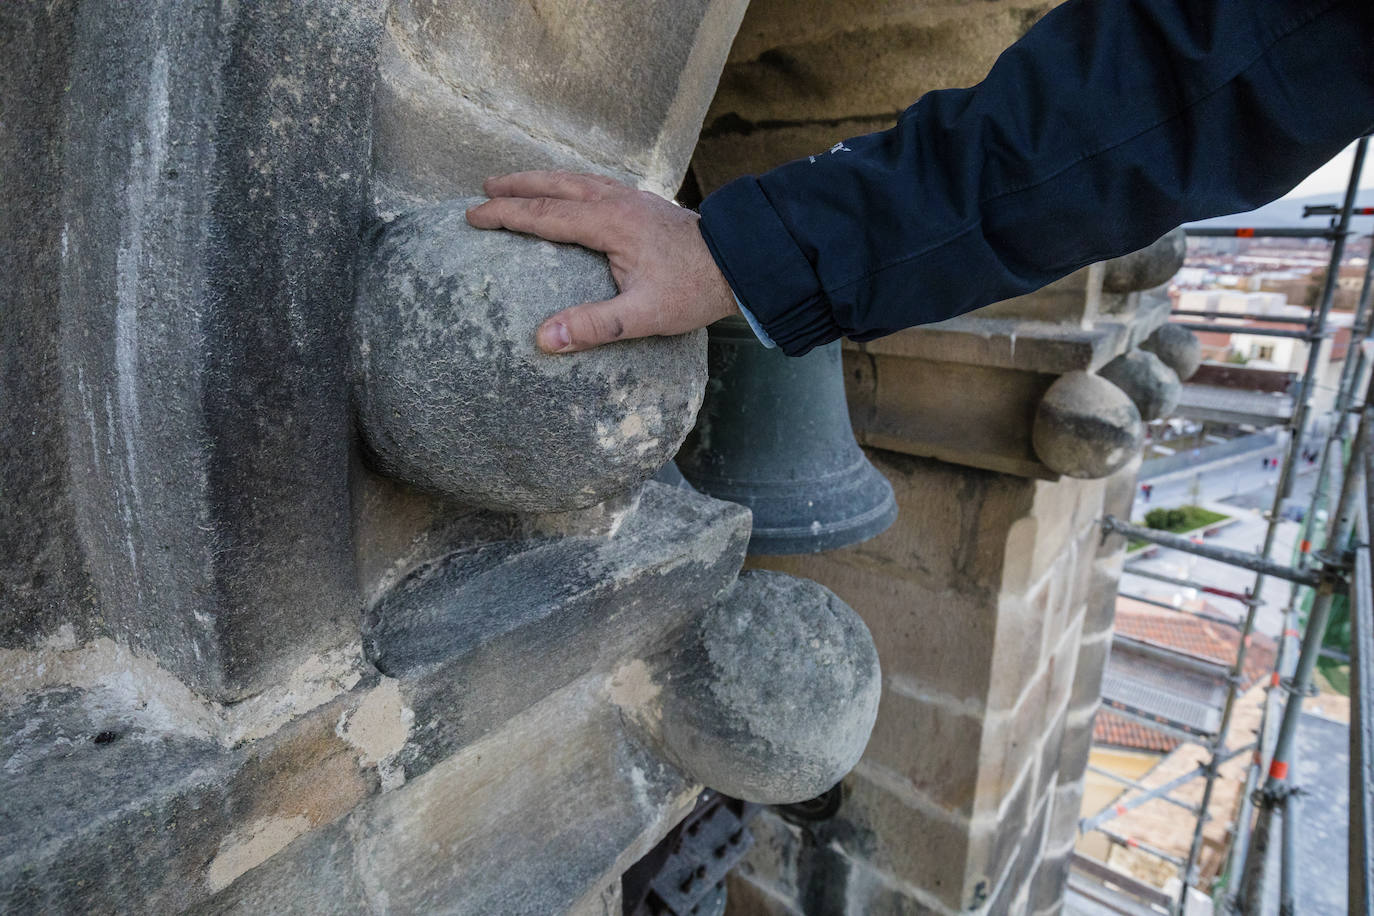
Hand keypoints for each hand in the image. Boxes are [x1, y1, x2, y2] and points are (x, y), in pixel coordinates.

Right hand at [465, 171, 739, 353]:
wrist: (742, 261)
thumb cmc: (694, 289)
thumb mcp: (644, 315)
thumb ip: (594, 326)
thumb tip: (544, 340)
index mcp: (608, 223)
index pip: (543, 215)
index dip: (504, 215)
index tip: (473, 216)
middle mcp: (616, 201)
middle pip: (554, 186)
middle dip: (516, 187)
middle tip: (482, 189)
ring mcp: (631, 197)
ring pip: (575, 180)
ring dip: (541, 180)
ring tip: (515, 184)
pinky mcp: (644, 203)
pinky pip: (594, 184)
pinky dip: (569, 184)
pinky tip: (570, 193)